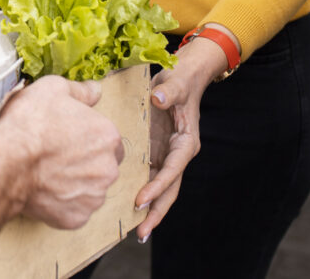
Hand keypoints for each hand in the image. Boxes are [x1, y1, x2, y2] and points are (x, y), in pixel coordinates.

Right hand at [0, 76, 124, 228]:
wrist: (6, 163)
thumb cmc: (28, 124)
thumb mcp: (52, 89)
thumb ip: (81, 90)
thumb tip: (95, 90)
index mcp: (108, 136)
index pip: (109, 139)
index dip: (88, 138)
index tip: (68, 138)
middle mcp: (108, 168)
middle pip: (102, 165)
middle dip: (85, 162)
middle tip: (56, 155)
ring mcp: (93, 196)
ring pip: (90, 189)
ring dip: (75, 183)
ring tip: (48, 173)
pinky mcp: (76, 217)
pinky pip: (73, 209)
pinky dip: (62, 202)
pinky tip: (44, 189)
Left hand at [133, 36, 226, 241]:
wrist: (182, 77)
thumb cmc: (180, 80)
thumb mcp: (174, 83)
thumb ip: (167, 92)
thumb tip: (158, 100)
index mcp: (185, 143)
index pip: (172, 170)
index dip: (157, 187)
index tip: (140, 200)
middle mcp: (177, 155)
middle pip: (168, 190)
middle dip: (156, 212)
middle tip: (140, 233)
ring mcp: (166, 156)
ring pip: (159, 189)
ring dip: (148, 210)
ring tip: (133, 231)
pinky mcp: (155, 153)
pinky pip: (147, 177)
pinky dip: (139, 193)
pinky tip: (124, 208)